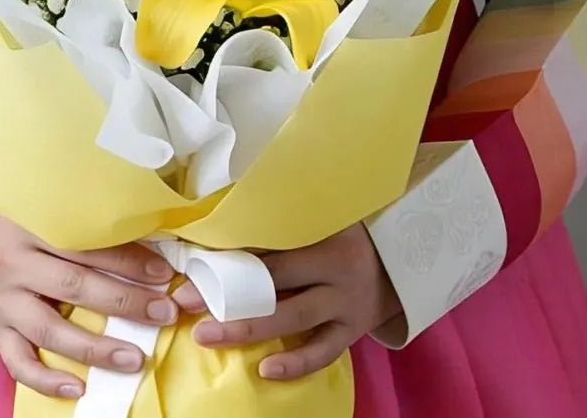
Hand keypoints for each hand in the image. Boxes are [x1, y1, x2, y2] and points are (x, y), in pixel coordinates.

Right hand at [0, 217, 176, 398]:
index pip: (86, 244)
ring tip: (134, 359)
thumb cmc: (20, 231)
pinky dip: (47, 379)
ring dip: (95, 348)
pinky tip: (78, 389)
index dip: (128, 259)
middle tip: (164, 312)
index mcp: (32, 227)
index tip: (163, 274)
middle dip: (124, 301)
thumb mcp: (45, 213)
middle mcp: (15, 264)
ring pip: (50, 329)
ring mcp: (3, 302)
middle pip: (74, 285)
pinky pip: (19, 362)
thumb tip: (150, 240)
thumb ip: (86, 225)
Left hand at [173, 223, 400, 380]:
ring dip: (247, 328)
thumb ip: (281, 222)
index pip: (269, 242)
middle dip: (226, 292)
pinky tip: (264, 369)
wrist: (401, 259)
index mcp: (323, 231)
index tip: (190, 261)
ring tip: (206, 336)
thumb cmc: (347, 233)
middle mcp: (335, 266)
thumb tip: (222, 222)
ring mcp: (347, 301)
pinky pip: (323, 352)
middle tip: (184, 301)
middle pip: (273, 280)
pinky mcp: (354, 330)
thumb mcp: (321, 217)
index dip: (228, 252)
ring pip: (293, 318)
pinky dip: (295, 363)